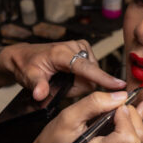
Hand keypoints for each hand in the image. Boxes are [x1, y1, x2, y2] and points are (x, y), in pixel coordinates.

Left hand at [0, 40, 126, 100]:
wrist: (24, 56)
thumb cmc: (27, 65)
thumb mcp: (28, 77)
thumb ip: (37, 86)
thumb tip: (40, 94)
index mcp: (62, 53)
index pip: (86, 68)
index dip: (102, 78)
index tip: (119, 85)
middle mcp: (75, 47)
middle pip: (90, 77)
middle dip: (77, 86)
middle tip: (60, 85)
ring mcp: (81, 48)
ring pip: (90, 76)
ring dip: (78, 83)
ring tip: (62, 79)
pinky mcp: (84, 50)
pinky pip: (90, 72)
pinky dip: (80, 77)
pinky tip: (68, 75)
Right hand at [27, 91, 142, 142]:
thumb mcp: (67, 117)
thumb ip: (94, 103)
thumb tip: (121, 96)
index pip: (129, 139)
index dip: (127, 117)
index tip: (114, 107)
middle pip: (141, 141)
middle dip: (134, 118)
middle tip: (117, 107)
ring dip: (136, 125)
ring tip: (122, 113)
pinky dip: (134, 133)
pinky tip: (124, 122)